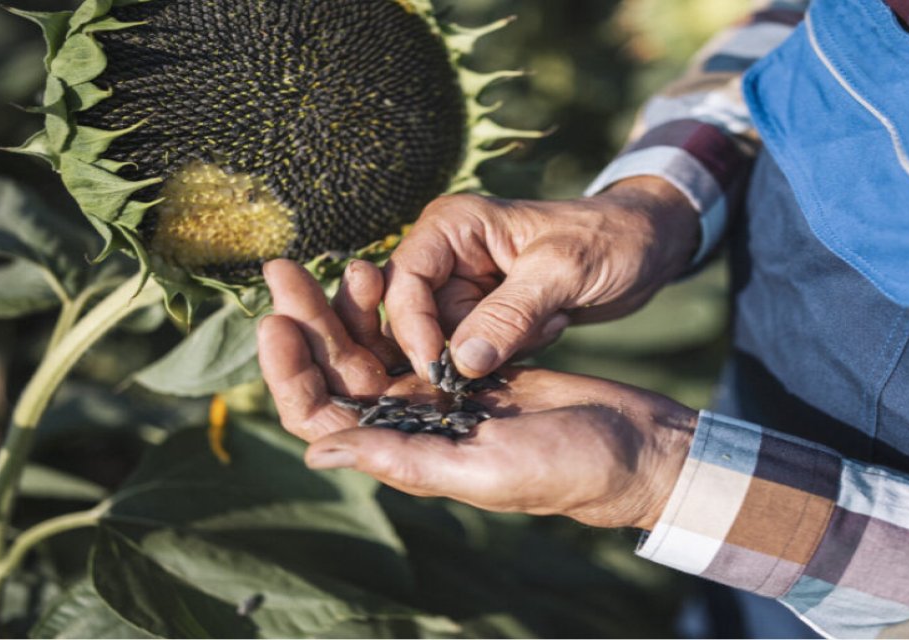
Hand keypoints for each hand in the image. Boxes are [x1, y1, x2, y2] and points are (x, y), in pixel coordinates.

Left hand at [258, 259, 696, 528]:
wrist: (632, 445)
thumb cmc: (569, 465)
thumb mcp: (486, 467)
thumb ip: (407, 459)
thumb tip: (319, 448)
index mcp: (406, 453)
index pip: (322, 416)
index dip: (290, 371)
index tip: (276, 321)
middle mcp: (412, 424)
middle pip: (337, 371)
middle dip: (306, 321)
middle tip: (282, 270)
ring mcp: (438, 394)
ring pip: (372, 347)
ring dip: (344, 307)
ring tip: (331, 261)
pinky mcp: (467, 365)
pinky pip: (412, 332)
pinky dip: (392, 305)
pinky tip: (381, 272)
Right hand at [384, 176, 698, 380]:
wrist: (648, 245)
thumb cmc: (610, 239)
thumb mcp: (563, 271)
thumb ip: (510, 315)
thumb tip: (460, 362)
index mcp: (451, 226)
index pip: (402, 284)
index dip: (412, 329)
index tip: (442, 369)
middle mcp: (448, 256)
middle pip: (419, 321)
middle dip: (469, 343)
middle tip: (530, 331)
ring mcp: (467, 289)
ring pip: (451, 345)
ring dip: (502, 347)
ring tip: (550, 318)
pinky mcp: (488, 317)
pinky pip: (479, 354)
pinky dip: (516, 351)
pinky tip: (554, 323)